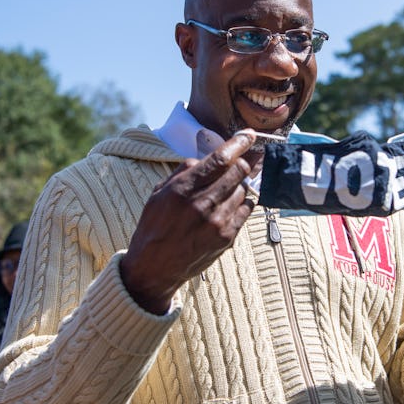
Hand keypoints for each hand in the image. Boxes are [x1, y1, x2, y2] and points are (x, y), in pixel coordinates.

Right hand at [121, 131, 258, 313]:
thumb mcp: (158, 193)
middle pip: (238, 171)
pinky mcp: (227, 237)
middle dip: (242, 162)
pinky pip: (246, 209)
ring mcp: (217, 222)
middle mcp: (201, 204)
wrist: (154, 269)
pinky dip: (242, 202)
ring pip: (243, 190)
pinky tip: (229, 205)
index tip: (249, 135)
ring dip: (238, 185)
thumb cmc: (154, 227)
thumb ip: (183, 172)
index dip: (239, 143)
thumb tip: (206, 156)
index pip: (219, 159)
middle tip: (241, 161)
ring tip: (223, 192)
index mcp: (181, 189)